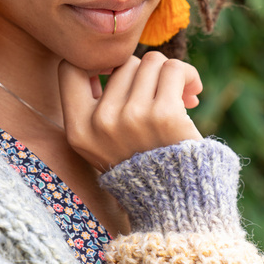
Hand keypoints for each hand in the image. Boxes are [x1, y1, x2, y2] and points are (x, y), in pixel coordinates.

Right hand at [58, 52, 202, 171]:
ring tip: (179, 94)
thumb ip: (96, 105)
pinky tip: (193, 92)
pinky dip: (187, 75)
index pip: (70, 68)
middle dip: (145, 74)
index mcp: (78, 130)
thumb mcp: (100, 144)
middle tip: (159, 96)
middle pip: (123, 63)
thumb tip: (114, 59)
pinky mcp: (164, 115)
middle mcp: (100, 123)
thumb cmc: (143, 165)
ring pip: (151, 62)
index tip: (117, 76)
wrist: (178, 203)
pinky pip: (174, 69)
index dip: (95, 64)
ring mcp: (131, 118)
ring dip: (169, 74)